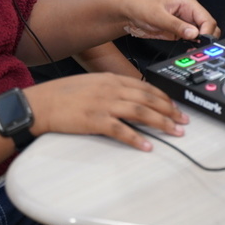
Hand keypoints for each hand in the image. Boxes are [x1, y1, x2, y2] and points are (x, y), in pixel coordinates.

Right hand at [25, 73, 188, 149]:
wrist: (41, 103)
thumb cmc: (63, 94)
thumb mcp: (91, 83)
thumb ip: (111, 88)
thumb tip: (131, 97)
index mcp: (110, 79)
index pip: (145, 87)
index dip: (164, 97)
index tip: (175, 106)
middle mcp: (111, 89)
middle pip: (148, 99)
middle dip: (169, 110)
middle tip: (182, 120)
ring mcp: (103, 104)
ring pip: (140, 112)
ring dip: (161, 123)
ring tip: (174, 132)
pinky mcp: (95, 120)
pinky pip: (121, 130)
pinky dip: (136, 138)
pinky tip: (147, 146)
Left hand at [118, 0, 218, 41]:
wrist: (127, 11)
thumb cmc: (140, 6)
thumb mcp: (158, 16)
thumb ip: (176, 25)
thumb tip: (194, 33)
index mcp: (188, 3)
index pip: (207, 19)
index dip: (207, 32)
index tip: (201, 42)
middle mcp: (189, 12)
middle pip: (208, 27)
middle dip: (207, 38)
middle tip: (198, 48)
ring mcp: (184, 22)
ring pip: (202, 34)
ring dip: (200, 43)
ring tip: (192, 50)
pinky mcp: (179, 31)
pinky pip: (192, 39)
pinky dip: (193, 46)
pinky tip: (188, 50)